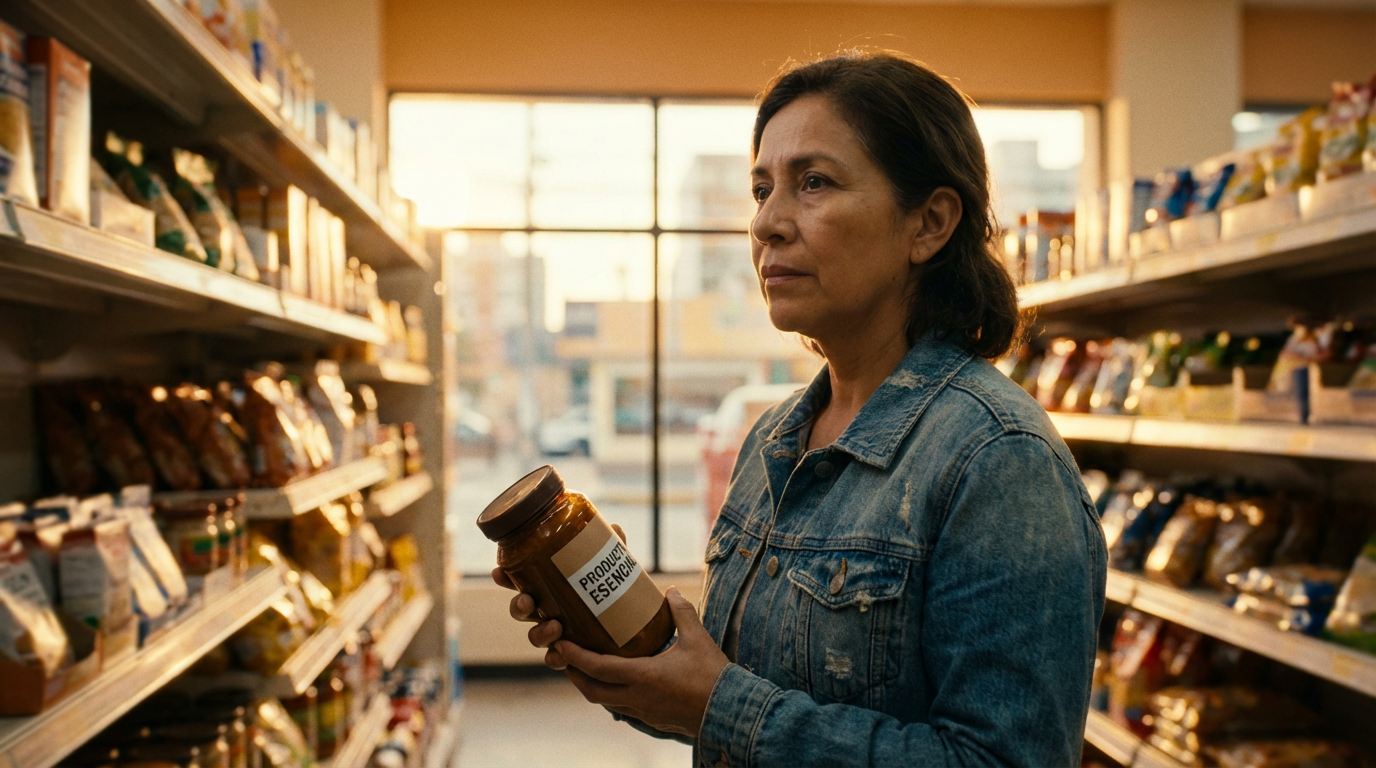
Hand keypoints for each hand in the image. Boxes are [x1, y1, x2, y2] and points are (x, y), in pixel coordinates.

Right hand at [491, 523, 628, 651]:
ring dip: (539, 633)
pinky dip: (555, 659)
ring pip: (534, 636)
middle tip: (528, 600)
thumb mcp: (610, 568)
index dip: (505, 577)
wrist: (631, 628)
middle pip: (520, 609)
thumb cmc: (611, 590)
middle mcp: (547, 610)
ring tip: (555, 626)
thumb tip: (615, 528)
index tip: (498, 571)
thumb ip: (611, 548)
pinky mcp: (569, 654)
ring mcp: (556, 633)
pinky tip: (562, 655)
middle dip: (519, 605)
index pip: (521, 580)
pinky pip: (553, 660)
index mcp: (550, 586)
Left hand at [546, 586, 729, 737]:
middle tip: (568, 657)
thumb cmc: (713, 675)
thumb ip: (681, 612)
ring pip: (606, 703)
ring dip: (593, 687)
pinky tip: (618, 683)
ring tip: (589, 668)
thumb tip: (670, 590)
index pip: (598, 668)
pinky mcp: (653, 720)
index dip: (576, 656)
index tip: (562, 645)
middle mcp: (638, 698)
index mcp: (643, 677)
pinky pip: (623, 709)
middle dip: (576, 675)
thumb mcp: (697, 638)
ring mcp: (644, 712)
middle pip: (593, 692)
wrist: (731, 711)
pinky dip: (612, 696)